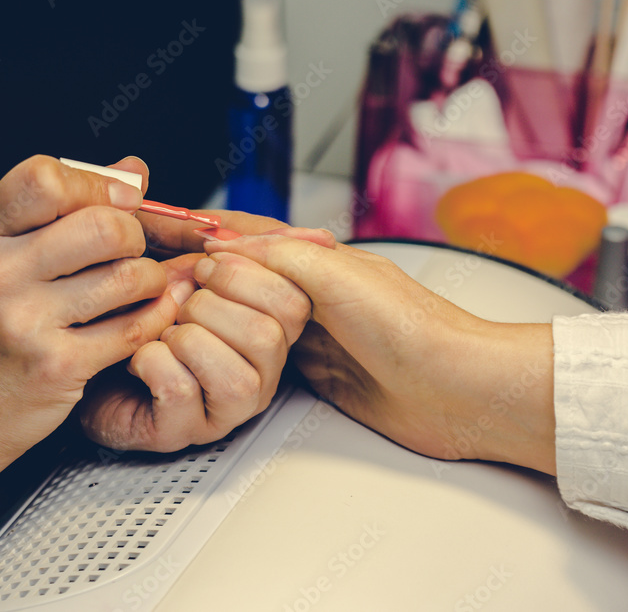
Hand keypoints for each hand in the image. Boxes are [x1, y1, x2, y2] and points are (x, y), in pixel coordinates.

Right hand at [0, 156, 190, 530]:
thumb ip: (65, 210)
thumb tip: (134, 171)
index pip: (47, 177)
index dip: (99, 186)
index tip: (119, 203)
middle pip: (104, 225)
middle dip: (136, 236)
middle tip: (131, 253)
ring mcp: (24, 322)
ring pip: (129, 276)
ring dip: (152, 281)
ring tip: (140, 289)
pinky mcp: (55, 368)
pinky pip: (134, 328)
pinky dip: (156, 319)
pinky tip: (148, 317)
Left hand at [80, 231, 315, 451]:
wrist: (82, 355)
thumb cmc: (132, 312)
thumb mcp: (175, 264)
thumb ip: (210, 242)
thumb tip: (236, 230)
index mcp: (266, 329)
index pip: (294, 301)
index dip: (247, 271)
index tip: (208, 262)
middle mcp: (257, 374)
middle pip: (269, 335)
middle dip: (210, 304)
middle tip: (180, 303)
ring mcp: (223, 410)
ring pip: (234, 375)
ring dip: (185, 338)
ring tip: (161, 334)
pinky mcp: (182, 431)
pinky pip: (181, 389)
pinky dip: (150, 360)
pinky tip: (138, 358)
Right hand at [198, 233, 556, 474]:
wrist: (455, 391)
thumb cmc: (415, 329)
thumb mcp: (339, 276)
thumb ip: (280, 258)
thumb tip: (228, 250)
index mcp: (321, 257)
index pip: (253, 236)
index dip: (214, 235)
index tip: (175, 240)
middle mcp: (315, 291)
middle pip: (246, 276)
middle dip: (208, 277)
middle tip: (171, 284)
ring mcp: (314, 331)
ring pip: (251, 314)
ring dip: (221, 314)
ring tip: (183, 313)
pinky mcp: (315, 370)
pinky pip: (265, 355)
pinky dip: (239, 350)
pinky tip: (219, 351)